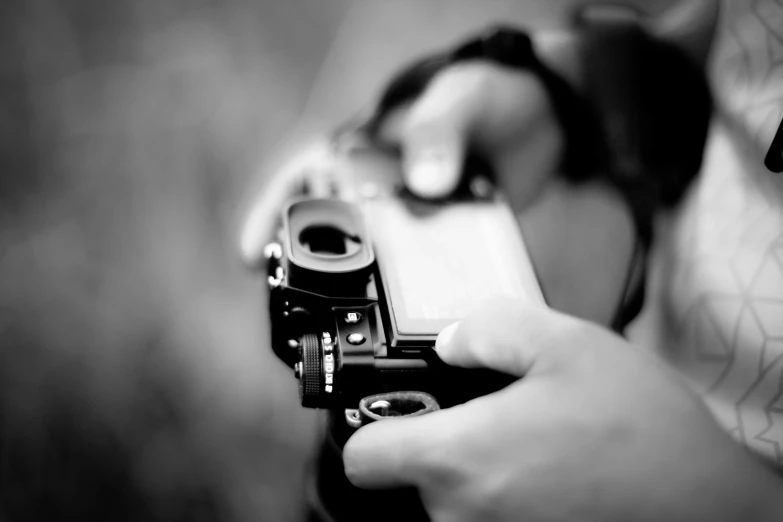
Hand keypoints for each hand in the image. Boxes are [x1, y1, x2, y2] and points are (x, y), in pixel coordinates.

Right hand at [240, 57, 635, 325]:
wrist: (546, 118)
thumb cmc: (492, 95)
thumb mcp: (461, 103)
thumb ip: (442, 134)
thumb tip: (427, 182)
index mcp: (367, 145)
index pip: (304, 178)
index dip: (271, 215)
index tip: (250, 255)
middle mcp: (380, 186)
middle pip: (328, 230)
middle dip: (306, 269)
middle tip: (290, 312)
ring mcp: (411, 218)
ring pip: (370, 259)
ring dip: (355, 292)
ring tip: (342, 332)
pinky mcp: (443, 242)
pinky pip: (418, 274)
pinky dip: (409, 299)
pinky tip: (411, 326)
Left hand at [343, 299, 782, 521]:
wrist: (710, 508)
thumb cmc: (644, 433)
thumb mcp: (567, 344)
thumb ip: (490, 328)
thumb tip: (450, 340)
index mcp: (462, 458)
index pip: (362, 459)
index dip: (374, 430)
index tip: (398, 418)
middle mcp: (465, 515)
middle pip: (412, 479)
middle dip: (446, 446)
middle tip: (500, 420)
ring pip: (454, 503)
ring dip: (483, 475)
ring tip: (538, 448)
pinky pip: (490, 520)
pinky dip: (510, 500)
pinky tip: (552, 477)